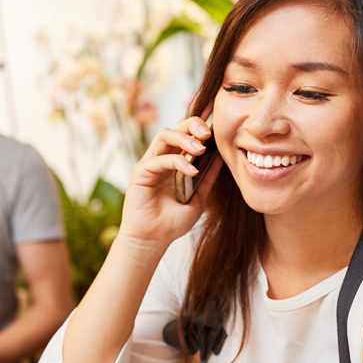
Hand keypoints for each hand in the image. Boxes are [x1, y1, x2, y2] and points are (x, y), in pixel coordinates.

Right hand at [118, 115, 221, 252]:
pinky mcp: (140, 173)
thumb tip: (222, 158)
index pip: (186, 135)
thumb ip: (208, 179)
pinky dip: (177, 162)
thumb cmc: (172, 223)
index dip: (200, 124)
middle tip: (209, 134)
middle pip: (175, 128)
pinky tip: (191, 171)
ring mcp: (149, 164)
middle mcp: (160, 159)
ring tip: (200, 149)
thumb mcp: (198, 199)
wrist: (153, 241)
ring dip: (184, 139)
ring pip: (164, 136)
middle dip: (193, 125)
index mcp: (173, 163)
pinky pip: (159, 159)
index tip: (217, 121)